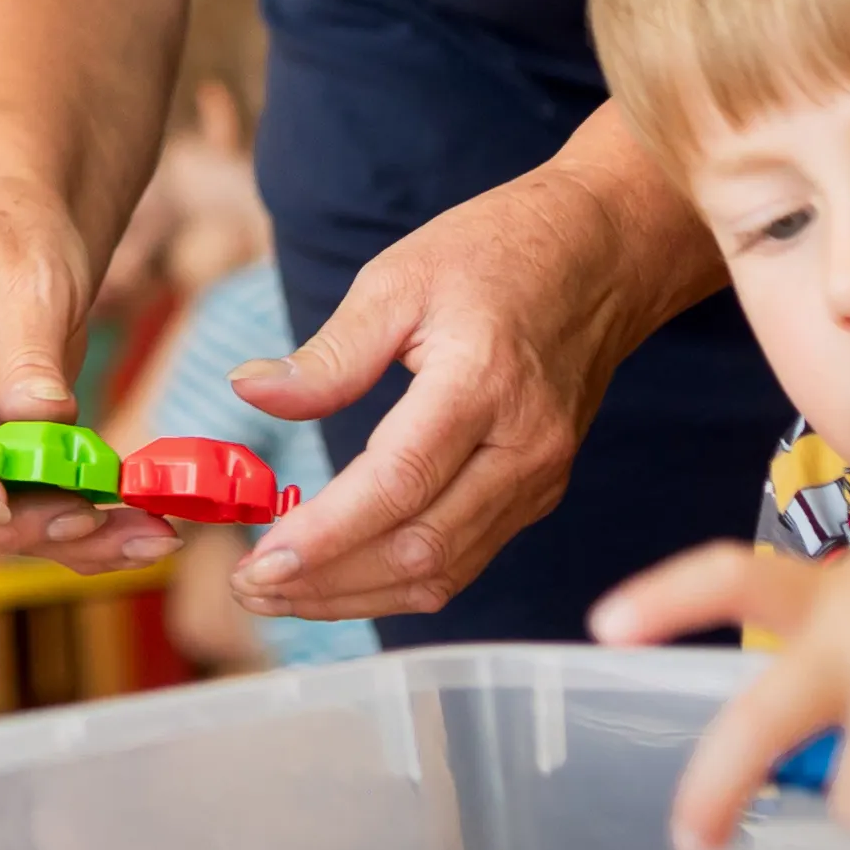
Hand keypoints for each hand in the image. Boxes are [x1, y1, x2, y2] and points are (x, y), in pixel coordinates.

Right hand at [0, 183, 175, 570]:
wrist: (18, 241)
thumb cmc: (10, 240)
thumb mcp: (28, 279)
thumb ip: (29, 353)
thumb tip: (43, 424)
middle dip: (8, 524)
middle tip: (90, 519)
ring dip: (55, 541)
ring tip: (144, 537)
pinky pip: (20, 519)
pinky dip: (78, 537)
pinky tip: (137, 536)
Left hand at [225, 131, 711, 618]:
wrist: (600, 254)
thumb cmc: (496, 253)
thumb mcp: (398, 279)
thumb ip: (329, 354)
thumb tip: (250, 391)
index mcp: (482, 384)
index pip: (398, 484)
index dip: (327, 535)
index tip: (260, 562)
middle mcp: (523, 447)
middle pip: (420, 549)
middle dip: (327, 584)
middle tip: (248, 587)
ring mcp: (539, 478)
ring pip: (443, 571)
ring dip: (356, 596)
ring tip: (278, 594)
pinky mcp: (538, 492)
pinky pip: (464, 558)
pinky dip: (396, 581)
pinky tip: (338, 576)